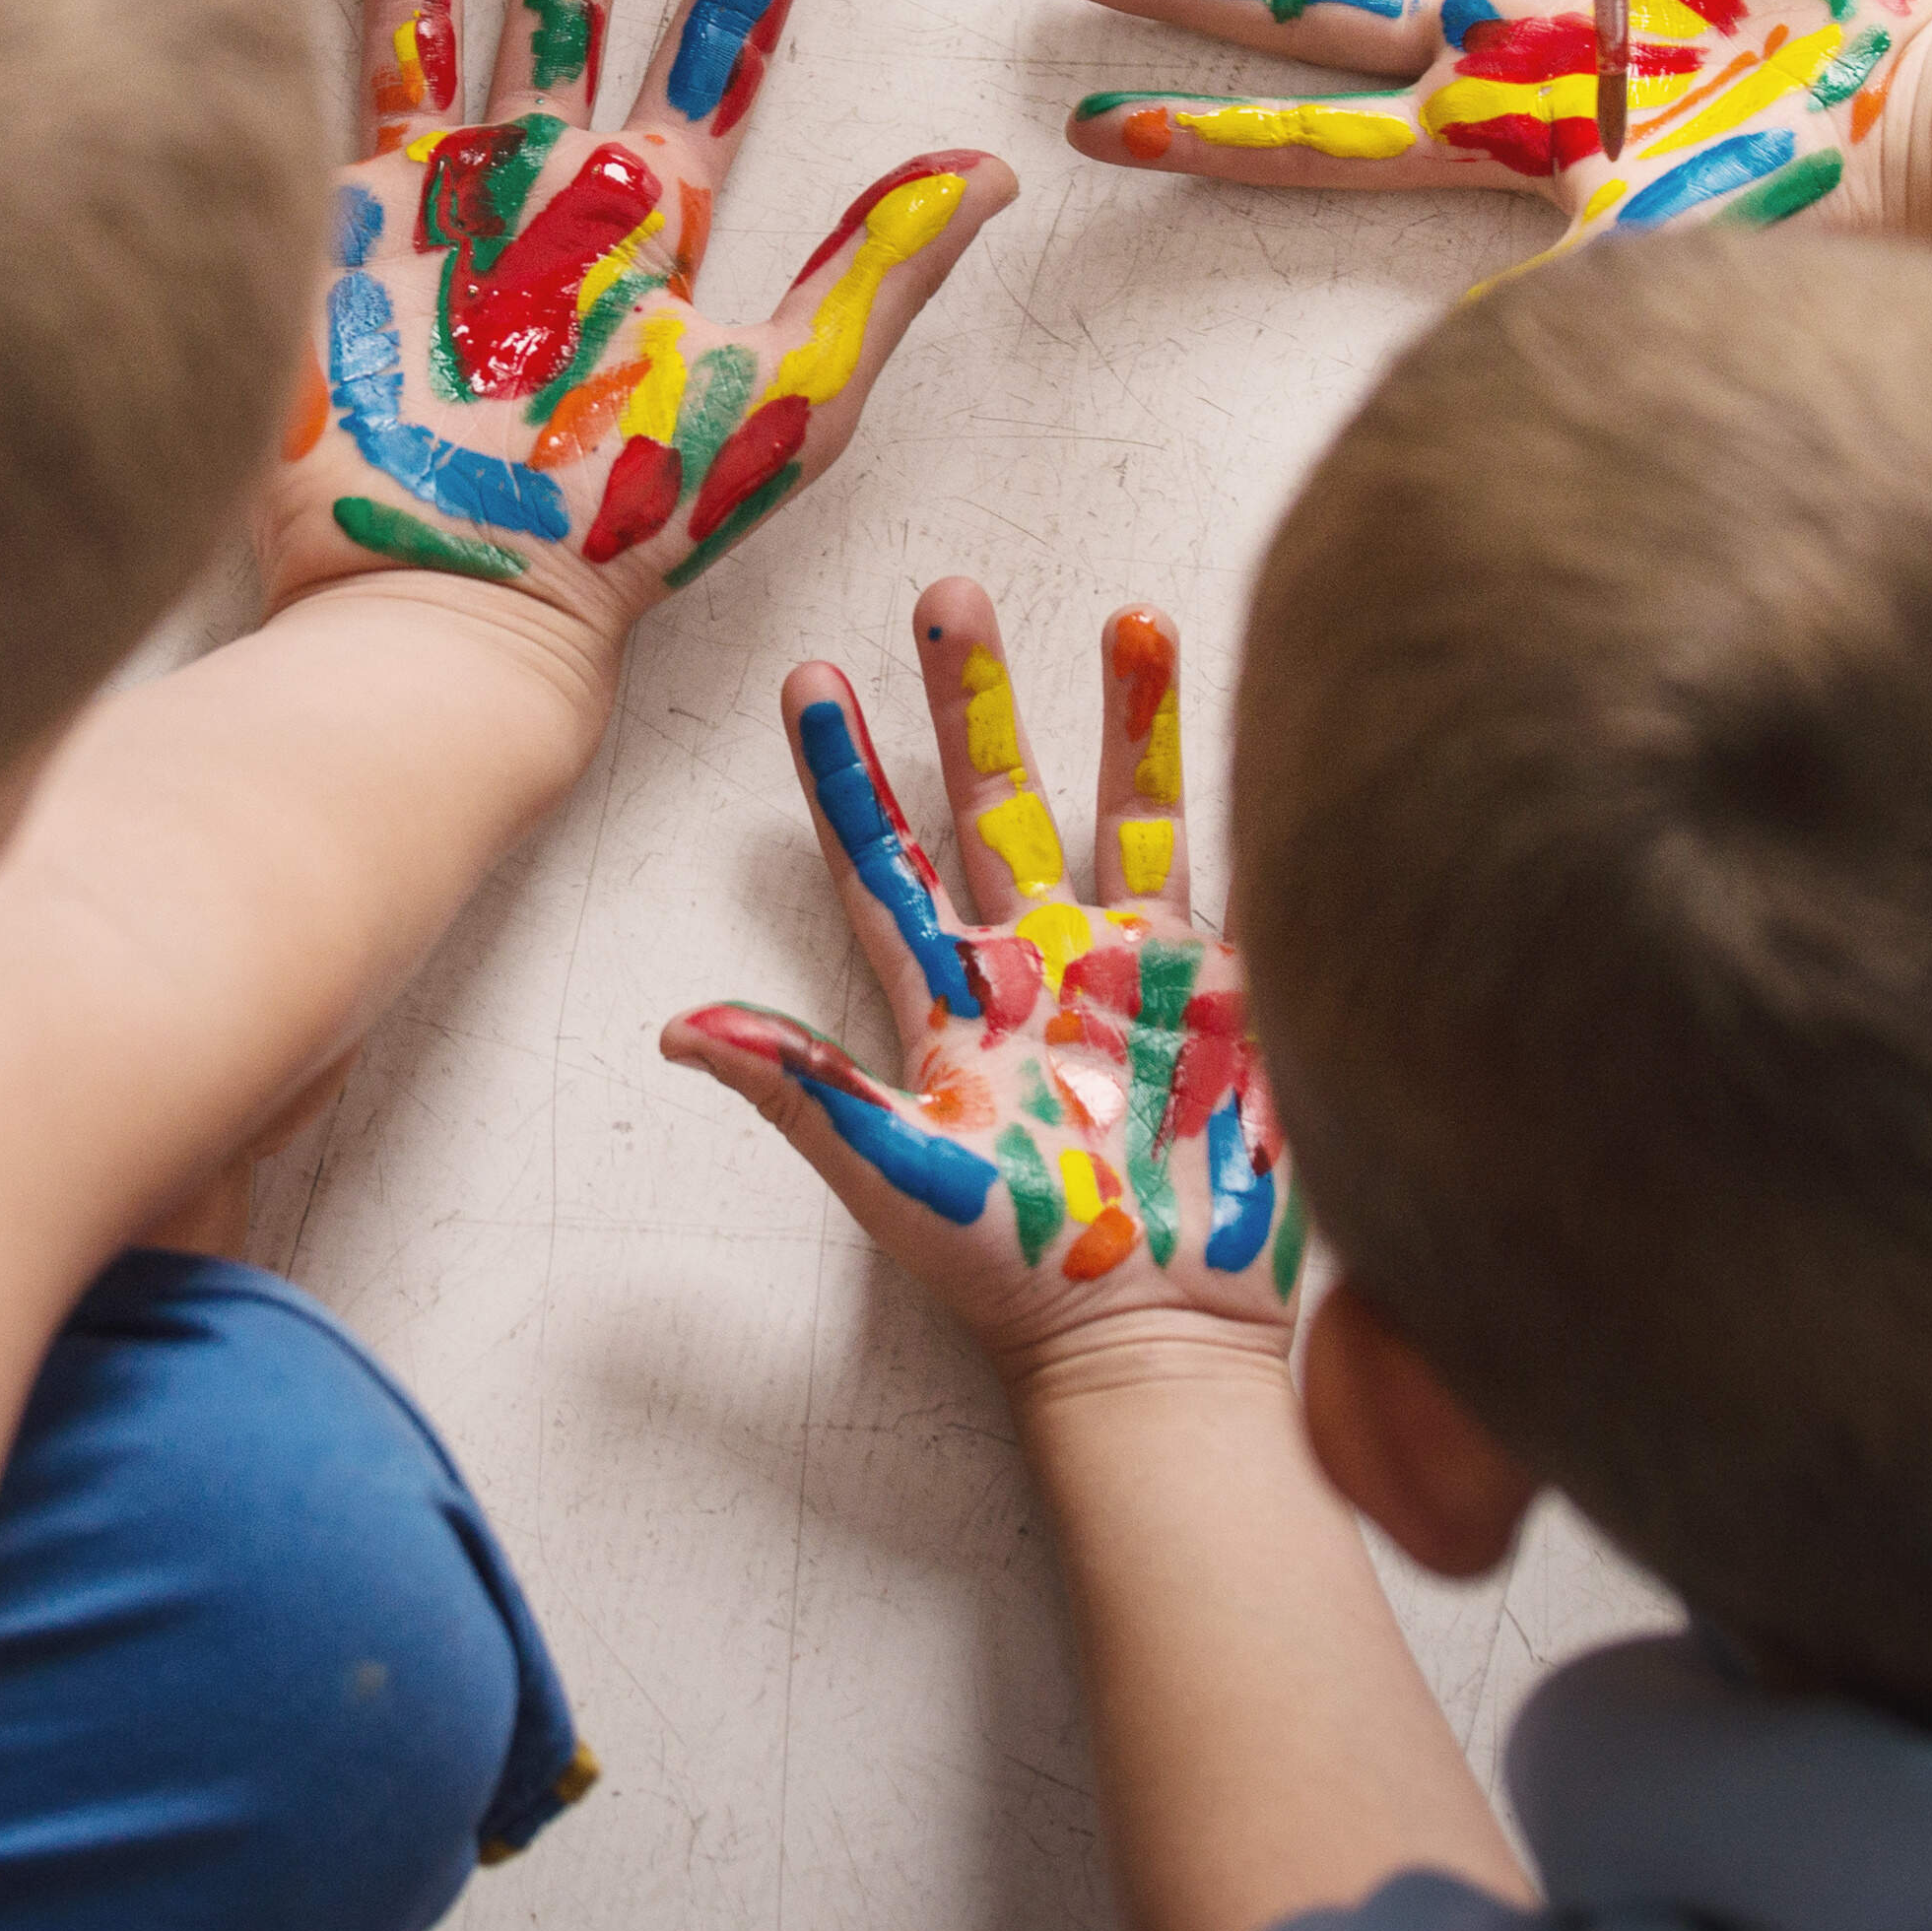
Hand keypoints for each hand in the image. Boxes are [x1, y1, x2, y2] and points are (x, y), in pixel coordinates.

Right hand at [257, 0, 1014, 634]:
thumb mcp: (785, 397)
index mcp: (658, 211)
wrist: (456, 601)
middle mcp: (553, 180)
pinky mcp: (350, 213)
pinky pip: (347, 57)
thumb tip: (1001, 169)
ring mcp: (446, 190)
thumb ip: (880, 276)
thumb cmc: (626, 526)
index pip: (726, 39)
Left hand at [664, 583, 1295, 1371]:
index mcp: (949, 1001)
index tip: (809, 678)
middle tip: (948, 593)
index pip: (882, 860)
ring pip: (1125, 813)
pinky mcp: (1224, 996)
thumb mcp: (894, 1174)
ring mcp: (1134, 974)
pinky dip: (1235, 796)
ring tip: (1125, 611)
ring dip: (1124, 717)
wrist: (1153, 1337)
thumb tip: (676, 1028)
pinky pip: (1225, 872)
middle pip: (997, 802)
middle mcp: (1037, 966)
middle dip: (972, 701)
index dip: (844, 773)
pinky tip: (1255, 715)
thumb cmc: (1016, 1272)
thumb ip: (801, 1088)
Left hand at [1051, 0, 1931, 233]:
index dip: (1193, 130)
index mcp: (1478, 133)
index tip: (1084, 128)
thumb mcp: (1653, 264)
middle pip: (1300, 9)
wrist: (1925, 119)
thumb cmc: (1801, 207)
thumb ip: (1541, 302)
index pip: (1302, 135)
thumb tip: (1446, 379)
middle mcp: (1489, 43)